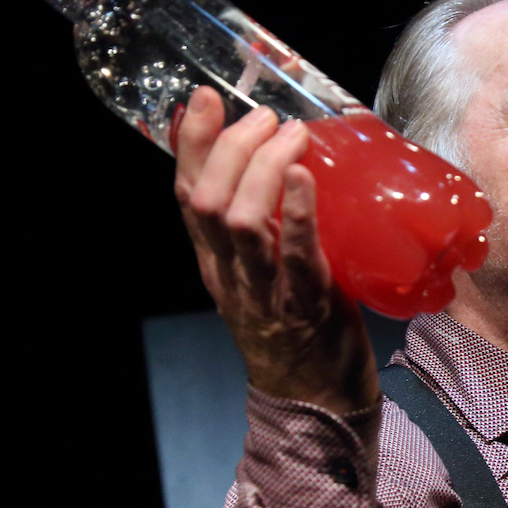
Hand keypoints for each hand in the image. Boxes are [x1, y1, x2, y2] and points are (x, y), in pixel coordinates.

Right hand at [174, 86, 378, 413]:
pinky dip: (296, 212)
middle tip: (266, 116)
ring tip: (290, 136)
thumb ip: (270, 232)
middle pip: (206, 200)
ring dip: (263, 169)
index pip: (187, 196)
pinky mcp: (306, 309)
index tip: (205, 99)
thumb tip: (291, 169)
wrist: (320, 408)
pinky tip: (304, 178)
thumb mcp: (270, 276)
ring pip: (237, 222)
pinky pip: (294, 256)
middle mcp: (230, 278)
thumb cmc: (302, 334)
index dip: (193, 144)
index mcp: (217, 266)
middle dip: (230, 147)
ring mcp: (264, 294)